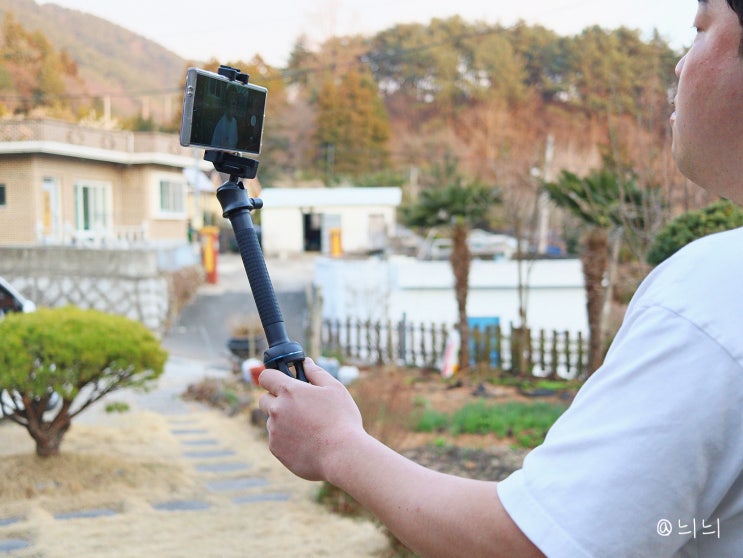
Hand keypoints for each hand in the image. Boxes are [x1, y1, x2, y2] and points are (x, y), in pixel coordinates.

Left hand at [258, 358, 364, 480]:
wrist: (342, 455)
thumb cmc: (342, 420)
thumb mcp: (335, 389)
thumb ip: (316, 373)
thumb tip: (306, 363)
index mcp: (289, 391)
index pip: (266, 376)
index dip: (273, 377)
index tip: (280, 380)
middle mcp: (276, 410)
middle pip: (264, 400)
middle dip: (276, 399)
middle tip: (297, 405)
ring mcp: (274, 431)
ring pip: (272, 421)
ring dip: (284, 421)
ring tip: (309, 428)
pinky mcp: (276, 450)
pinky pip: (277, 440)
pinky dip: (288, 439)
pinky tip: (307, 442)